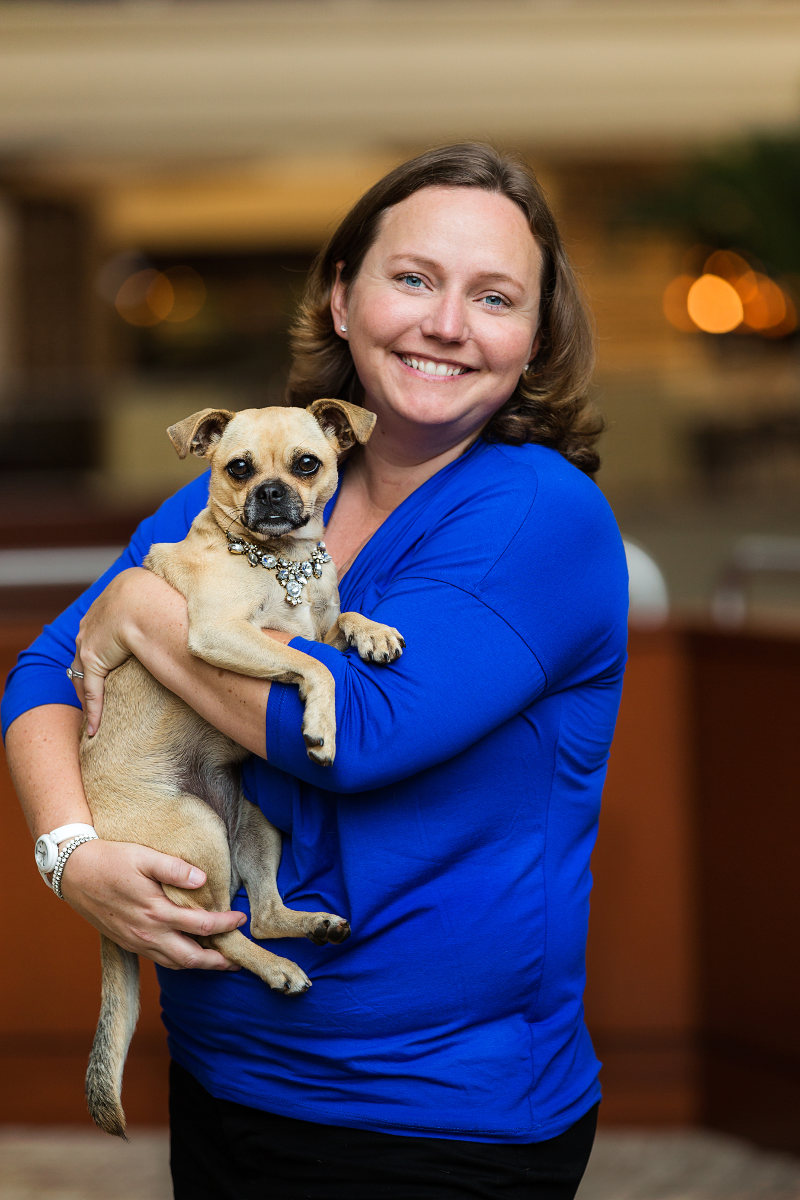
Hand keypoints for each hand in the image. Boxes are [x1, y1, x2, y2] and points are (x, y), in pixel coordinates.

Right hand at [60, 838, 244, 969]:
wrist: (74, 873)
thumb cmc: (110, 860)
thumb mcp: (144, 856)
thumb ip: (174, 869)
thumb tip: (203, 880)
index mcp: (156, 912)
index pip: (202, 926)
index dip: (225, 924)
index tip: (241, 918)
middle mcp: (148, 933)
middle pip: (191, 958)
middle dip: (217, 961)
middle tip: (237, 960)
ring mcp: (136, 942)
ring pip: (174, 963)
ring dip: (198, 965)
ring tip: (217, 961)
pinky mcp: (128, 942)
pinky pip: (159, 960)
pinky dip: (178, 962)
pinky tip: (187, 954)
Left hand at [70, 568, 159, 736]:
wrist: (146, 597)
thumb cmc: (161, 593)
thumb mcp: (158, 596)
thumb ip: (164, 605)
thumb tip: (192, 609)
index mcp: (107, 602)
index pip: (98, 630)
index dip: (103, 648)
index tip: (110, 661)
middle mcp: (92, 620)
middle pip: (83, 654)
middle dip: (87, 675)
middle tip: (95, 695)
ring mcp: (89, 640)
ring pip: (82, 675)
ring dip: (87, 697)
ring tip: (94, 716)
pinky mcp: (93, 658)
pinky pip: (91, 690)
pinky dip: (93, 711)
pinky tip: (95, 728)